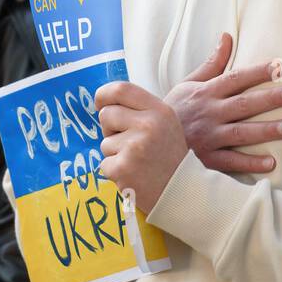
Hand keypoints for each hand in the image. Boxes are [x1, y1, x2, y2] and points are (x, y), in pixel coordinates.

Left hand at [96, 81, 189, 216]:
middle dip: (111, 129)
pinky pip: (104, 163)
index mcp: (159, 111)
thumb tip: (104, 102)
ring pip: (104, 142)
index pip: (121, 89)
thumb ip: (140, 110)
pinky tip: (133, 175)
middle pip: (106, 115)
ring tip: (138, 162)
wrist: (182, 192)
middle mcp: (147, 125)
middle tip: (131, 144)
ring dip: (115, 153)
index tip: (99, 102)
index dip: (104, 94)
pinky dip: (114, 171)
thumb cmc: (169, 157)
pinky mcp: (122, 168)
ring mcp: (134, 147)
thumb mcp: (165, 124)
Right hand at [164, 33, 281, 173]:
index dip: (257, 72)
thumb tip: (227, 37)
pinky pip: (231, 162)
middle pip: (243, 104)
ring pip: (240, 133)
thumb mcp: (189, 83)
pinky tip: (270, 162)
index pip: (235, 78)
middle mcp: (209, 113)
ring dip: (264, 130)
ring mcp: (208, 137)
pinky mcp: (207, 159)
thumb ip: (211, 63)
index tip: (279, 66)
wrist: (149, 139)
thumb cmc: (174, 109)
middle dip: (269, 99)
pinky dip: (250, 163)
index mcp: (206, 93)